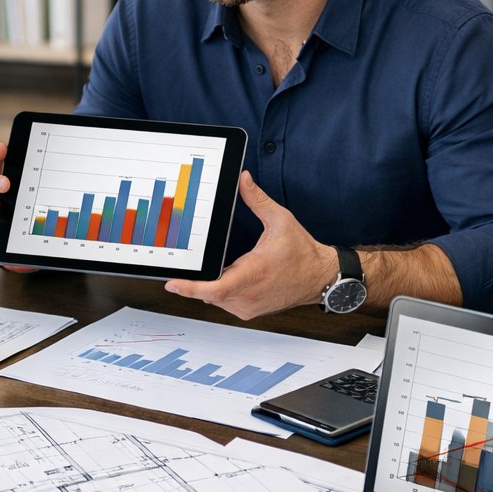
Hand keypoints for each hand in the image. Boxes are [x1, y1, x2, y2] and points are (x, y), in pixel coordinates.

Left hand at [164, 171, 337, 319]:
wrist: (320, 278)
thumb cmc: (303, 253)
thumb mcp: (280, 220)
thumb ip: (258, 199)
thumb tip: (244, 179)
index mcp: (253, 272)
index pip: (215, 288)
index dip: (191, 288)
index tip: (173, 283)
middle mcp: (248, 294)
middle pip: (208, 291)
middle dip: (199, 277)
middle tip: (192, 261)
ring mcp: (248, 306)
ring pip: (215, 298)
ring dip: (211, 284)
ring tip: (220, 266)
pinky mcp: (249, 312)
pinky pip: (224, 303)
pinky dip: (221, 291)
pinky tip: (228, 276)